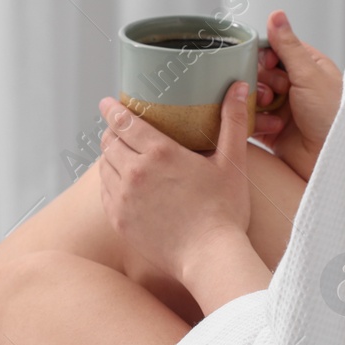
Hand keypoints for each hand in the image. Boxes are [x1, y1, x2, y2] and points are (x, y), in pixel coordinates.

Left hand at [97, 81, 253, 286]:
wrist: (209, 257)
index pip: (124, 122)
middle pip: (109, 141)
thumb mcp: (233, 162)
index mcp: (160, 153)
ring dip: (110, 156)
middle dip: (112, 131)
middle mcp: (135, 173)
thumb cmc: (224, 210)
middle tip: (119, 128)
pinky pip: (105, 192)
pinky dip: (110, 181)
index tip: (106, 103)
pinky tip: (122, 182)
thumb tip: (239, 87)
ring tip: (121, 154)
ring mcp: (123, 198)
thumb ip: (233, 121)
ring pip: (104, 166)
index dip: (112, 109)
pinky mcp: (119, 220)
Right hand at [251, 10, 342, 180]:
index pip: (275, 50)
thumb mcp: (309, 75)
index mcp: (308, 67)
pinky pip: (252, 119)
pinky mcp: (272, 130)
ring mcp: (283, 108)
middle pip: (260, 72)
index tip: (267, 65)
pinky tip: (273, 128)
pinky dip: (258, 122)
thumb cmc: (333, 116)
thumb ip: (288, 45)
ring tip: (273, 111)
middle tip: (274, 92)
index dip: (265, 56)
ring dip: (259, 102)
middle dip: (262, 82)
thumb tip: (276, 15)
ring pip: (253, 95)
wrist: (333, 159)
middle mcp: (295, 86)